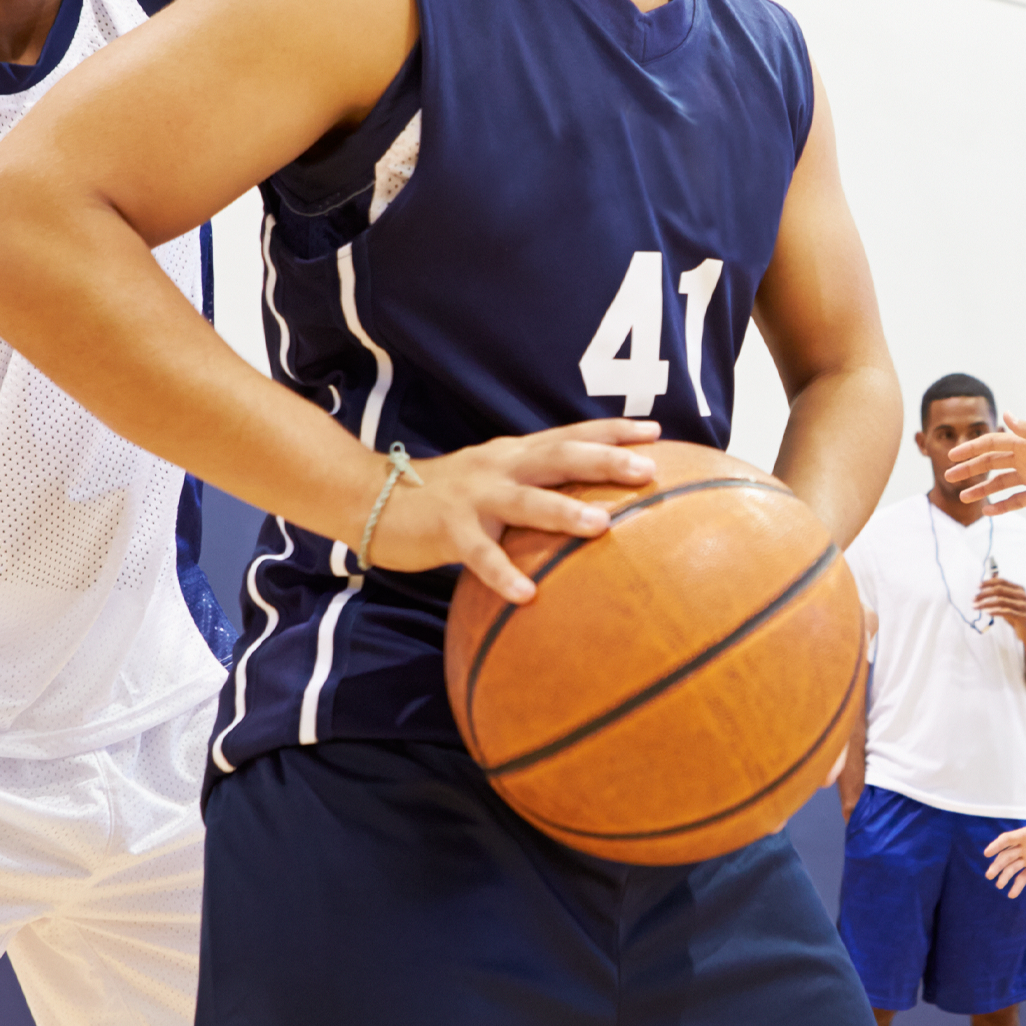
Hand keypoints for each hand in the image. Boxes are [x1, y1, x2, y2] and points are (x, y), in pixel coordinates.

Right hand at [364, 418, 660, 600]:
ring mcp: (474, 497)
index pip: (569, 435)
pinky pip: (479, 555)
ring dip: (563, 513)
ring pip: (525, 501)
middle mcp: (499, 467)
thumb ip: (531, 486)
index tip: (655, 430)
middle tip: (646, 470)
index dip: (611, 430)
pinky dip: (503, 573)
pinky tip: (526, 595)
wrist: (369, 497)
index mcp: (513, 454)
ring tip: (602, 527)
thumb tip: (585, 503)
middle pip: (558, 458)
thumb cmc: (443, 497)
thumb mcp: (491, 480)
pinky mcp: (448, 530)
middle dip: (604, 461)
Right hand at [946, 414, 1025, 506]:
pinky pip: (1016, 500)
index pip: (992, 443)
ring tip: (964, 497)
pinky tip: (988, 511)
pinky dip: (1002, 506)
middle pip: (991, 463)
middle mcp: (1025, 459)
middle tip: (950, 476)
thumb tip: (1006, 414)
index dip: (972, 449)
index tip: (952, 455)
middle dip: (970, 469)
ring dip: (982, 489)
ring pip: (1000, 483)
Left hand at [973, 574, 1025, 645]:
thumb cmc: (1016, 615)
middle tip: (973, 599)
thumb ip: (1001, 591)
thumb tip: (991, 577)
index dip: (988, 583)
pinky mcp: (1022, 616)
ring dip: (985, 604)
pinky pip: (1006, 612)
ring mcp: (1023, 605)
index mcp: (1019, 589)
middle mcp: (1022, 595)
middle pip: (999, 590)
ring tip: (975, 607)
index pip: (1001, 581)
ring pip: (1000, 601)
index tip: (977, 586)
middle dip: (984, 594)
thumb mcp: (1009, 601)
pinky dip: (995, 611)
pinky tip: (987, 613)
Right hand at [983, 812, 1025, 896]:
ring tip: (999, 886)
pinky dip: (1017, 886)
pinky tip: (1012, 894)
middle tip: (989, 875)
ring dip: (1004, 876)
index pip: (1007, 840)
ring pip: (1012, 868)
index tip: (987, 853)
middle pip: (1006, 856)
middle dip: (997, 865)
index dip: (997, 845)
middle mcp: (1023, 847)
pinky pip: (1022, 878)